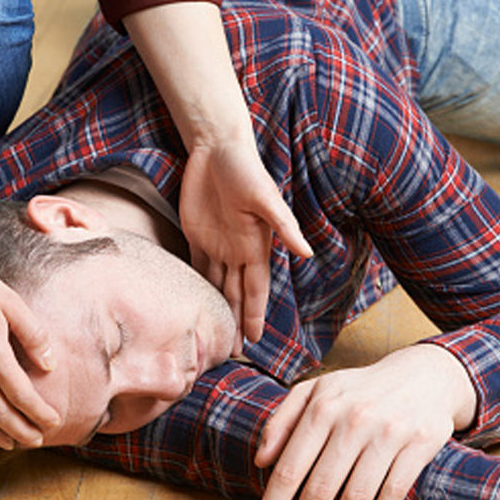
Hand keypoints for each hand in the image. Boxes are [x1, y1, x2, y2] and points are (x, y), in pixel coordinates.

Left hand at [180, 139, 312, 354]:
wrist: (216, 147)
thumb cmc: (246, 169)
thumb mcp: (266, 198)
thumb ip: (285, 226)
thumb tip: (307, 253)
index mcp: (255, 246)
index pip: (255, 289)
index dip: (254, 314)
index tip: (253, 341)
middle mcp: (237, 250)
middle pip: (236, 294)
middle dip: (235, 321)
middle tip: (231, 352)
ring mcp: (216, 243)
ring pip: (216, 285)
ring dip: (216, 308)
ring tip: (214, 334)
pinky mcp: (195, 233)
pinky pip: (196, 265)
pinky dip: (196, 285)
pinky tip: (192, 302)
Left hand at [253, 345, 476, 499]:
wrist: (424, 374)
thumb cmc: (359, 389)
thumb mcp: (316, 390)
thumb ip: (282, 421)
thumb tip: (261, 460)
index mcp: (322, 406)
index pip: (290, 467)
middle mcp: (353, 419)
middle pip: (320, 489)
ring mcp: (388, 433)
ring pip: (356, 498)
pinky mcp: (419, 445)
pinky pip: (392, 494)